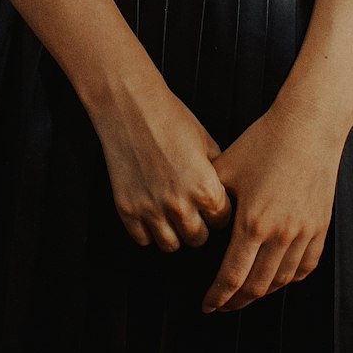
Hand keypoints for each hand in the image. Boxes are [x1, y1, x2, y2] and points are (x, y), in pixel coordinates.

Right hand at [93, 75, 233, 251]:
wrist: (132, 106)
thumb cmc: (170, 117)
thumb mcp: (207, 141)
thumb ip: (217, 173)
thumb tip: (225, 192)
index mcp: (204, 187)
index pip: (222, 222)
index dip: (219, 212)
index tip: (214, 206)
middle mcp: (179, 204)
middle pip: (198, 239)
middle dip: (200, 227)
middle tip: (195, 213)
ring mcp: (151, 209)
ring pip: (171, 246)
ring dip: (175, 233)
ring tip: (174, 217)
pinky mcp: (127, 209)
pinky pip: (143, 239)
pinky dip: (149, 231)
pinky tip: (153, 213)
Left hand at [201, 104, 344, 313]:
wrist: (308, 126)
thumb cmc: (265, 142)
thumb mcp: (227, 168)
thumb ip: (211, 200)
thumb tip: (197, 219)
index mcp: (253, 222)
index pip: (231, 276)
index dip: (218, 297)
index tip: (207, 305)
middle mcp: (280, 235)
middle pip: (256, 287)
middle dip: (235, 301)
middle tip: (222, 305)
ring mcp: (304, 233)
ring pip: (281, 281)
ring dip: (261, 293)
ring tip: (246, 293)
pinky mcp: (320, 227)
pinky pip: (305, 267)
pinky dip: (289, 279)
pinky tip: (277, 277)